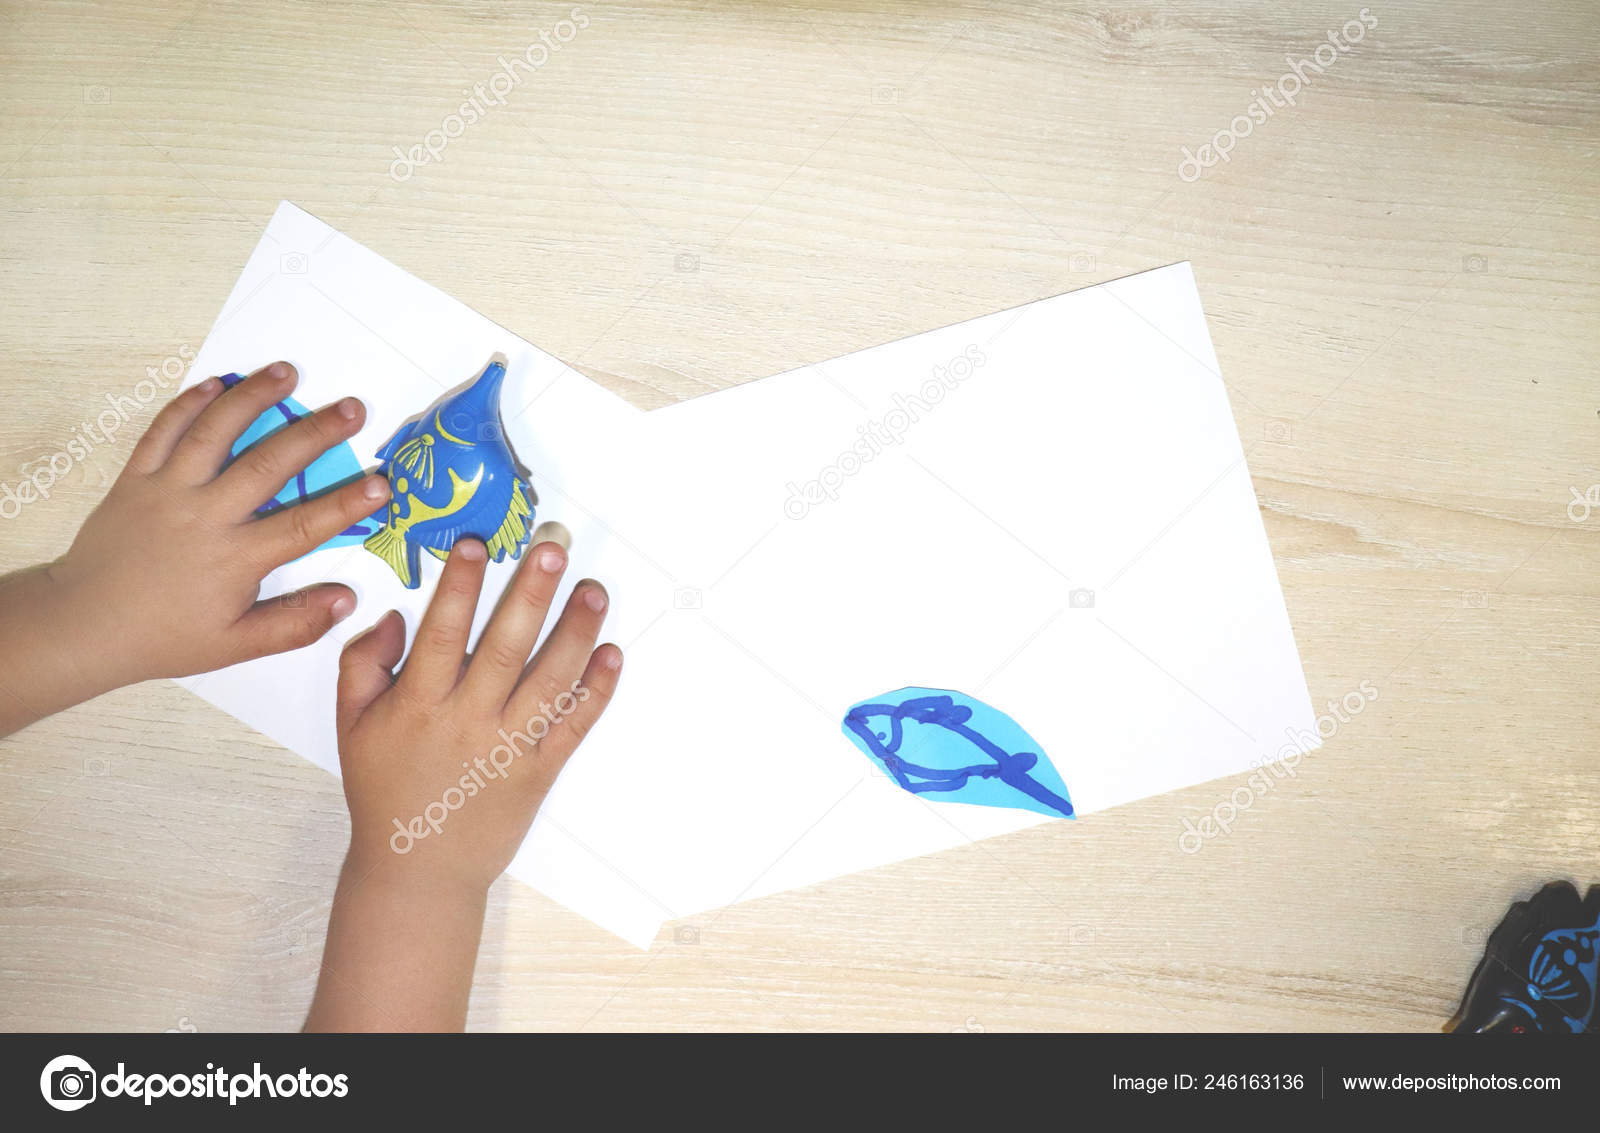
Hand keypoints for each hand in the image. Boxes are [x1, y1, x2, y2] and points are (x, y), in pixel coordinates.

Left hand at [0, 361, 389, 734]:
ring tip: (286, 371)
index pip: (304, 525)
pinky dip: (190, 402)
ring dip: (252, 397)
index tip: (382, 483)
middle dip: (315, 433)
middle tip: (351, 409)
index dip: (347, 504)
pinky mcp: (136, 479)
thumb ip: (294, 624)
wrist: (84, 624)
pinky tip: (217, 383)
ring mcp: (167, 491)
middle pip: (269, 464)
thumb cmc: (165, 636)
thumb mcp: (235, 645)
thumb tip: (346, 600)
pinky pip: (164, 430)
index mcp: (234, 559)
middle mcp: (204, 516)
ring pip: (215, 432)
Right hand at [335, 538, 620, 889]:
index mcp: (417, 704)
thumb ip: (362, 664)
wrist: (418, 869)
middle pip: (505, 648)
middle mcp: (466, 721)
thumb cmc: (386, 790)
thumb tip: (394, 617)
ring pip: (548, 681)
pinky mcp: (539, 771)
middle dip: (530, 594)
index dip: (459, 585)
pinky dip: (596, 690)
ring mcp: (507, 748)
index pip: (442, 632)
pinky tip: (610, 653)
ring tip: (593, 590)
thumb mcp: (352, 726)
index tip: (475, 543)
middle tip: (552, 548)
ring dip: (576, 633)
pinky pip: (573, 726)